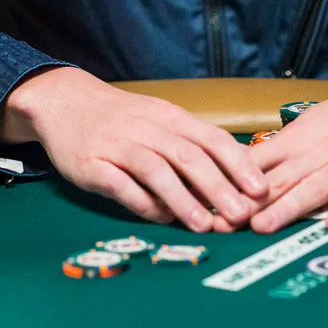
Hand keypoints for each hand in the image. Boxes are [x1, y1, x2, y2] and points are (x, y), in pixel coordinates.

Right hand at [0, 67, 268, 231]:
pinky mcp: (91, 163)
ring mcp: (118, 145)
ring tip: (204, 226)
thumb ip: (191, 147)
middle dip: (218, 187)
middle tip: (240, 215)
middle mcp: (147, 128)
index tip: (260, 190)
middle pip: (188, 156)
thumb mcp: (161, 121)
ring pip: (156, 171)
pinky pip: (119, 184)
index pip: (211, 138)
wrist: (67, 102)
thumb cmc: (124, 119)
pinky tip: (158, 218)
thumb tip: (232, 183)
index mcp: (170, 117)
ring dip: (182, 199)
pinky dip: (141, 202)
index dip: (238, 164)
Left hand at [211, 61, 327, 235]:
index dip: (229, 184)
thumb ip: (280, 152)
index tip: (204, 203)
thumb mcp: (309, 127)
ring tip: (263, 226)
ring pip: (313, 187)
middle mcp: (318, 153)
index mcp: (297, 141)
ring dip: (287, 208)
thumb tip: (238, 172)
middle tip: (222, 224)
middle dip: (249, 203)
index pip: (256, 164)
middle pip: (279, 180)